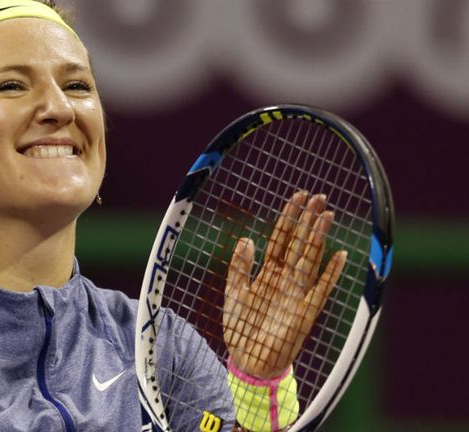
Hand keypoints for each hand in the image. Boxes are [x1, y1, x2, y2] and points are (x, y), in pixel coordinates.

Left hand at [223, 191, 346, 378]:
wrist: (249, 360)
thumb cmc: (241, 327)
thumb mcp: (234, 293)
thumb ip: (240, 267)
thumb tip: (247, 239)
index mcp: (268, 271)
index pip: (281, 238)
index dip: (288, 217)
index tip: (297, 196)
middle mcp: (285, 278)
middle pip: (299, 242)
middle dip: (308, 219)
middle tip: (319, 195)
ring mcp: (297, 293)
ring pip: (311, 258)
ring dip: (319, 237)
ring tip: (327, 215)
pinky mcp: (306, 311)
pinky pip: (321, 288)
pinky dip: (331, 273)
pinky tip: (340, 255)